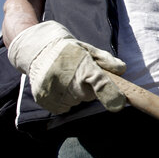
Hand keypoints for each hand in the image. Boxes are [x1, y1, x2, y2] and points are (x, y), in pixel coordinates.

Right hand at [8, 21, 126, 112]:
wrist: (37, 49)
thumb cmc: (68, 50)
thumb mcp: (88, 49)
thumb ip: (106, 60)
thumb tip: (121, 70)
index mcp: (82, 65)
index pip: (98, 82)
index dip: (109, 93)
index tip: (119, 103)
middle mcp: (67, 79)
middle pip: (89, 96)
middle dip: (88, 89)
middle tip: (80, 75)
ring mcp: (54, 91)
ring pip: (76, 102)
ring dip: (75, 94)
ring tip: (66, 78)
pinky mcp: (44, 99)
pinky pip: (63, 108)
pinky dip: (63, 100)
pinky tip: (59, 86)